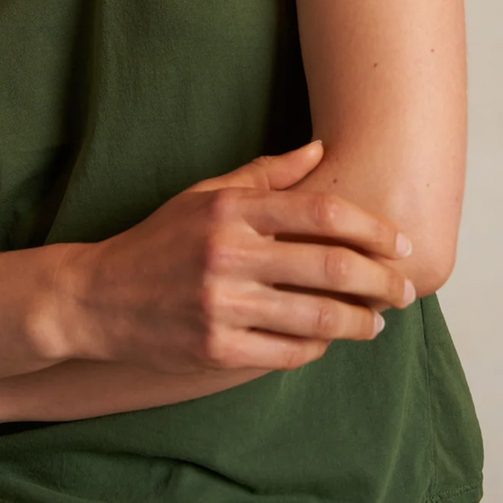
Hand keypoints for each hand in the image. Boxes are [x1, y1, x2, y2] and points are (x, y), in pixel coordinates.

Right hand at [59, 141, 413, 374]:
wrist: (98, 296)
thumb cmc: (160, 240)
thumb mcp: (205, 194)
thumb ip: (264, 174)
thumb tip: (320, 149)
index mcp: (230, 210)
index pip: (321, 211)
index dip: (371, 227)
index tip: (399, 243)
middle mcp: (228, 254)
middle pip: (330, 266)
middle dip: (381, 280)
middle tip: (405, 289)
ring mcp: (221, 305)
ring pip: (317, 317)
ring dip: (359, 322)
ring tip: (377, 322)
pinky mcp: (215, 349)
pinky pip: (287, 353)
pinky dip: (318, 349)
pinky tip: (329, 341)